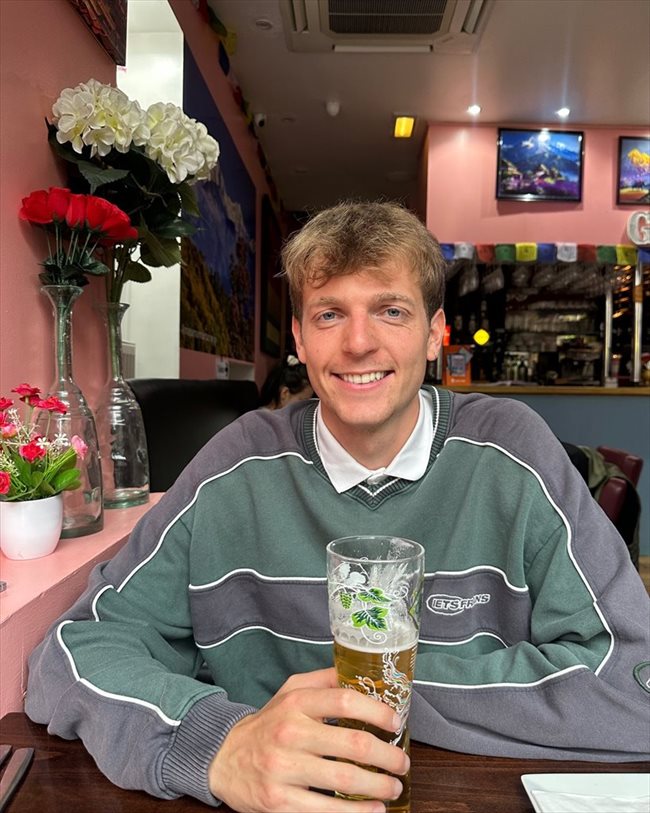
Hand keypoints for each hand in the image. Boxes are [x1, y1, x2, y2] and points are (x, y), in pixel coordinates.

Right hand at [208, 667, 408, 811]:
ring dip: (378, 786)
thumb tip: (364, 674)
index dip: (377, 712)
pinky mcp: (279, 800)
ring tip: (393, 787)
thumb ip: (325, 681)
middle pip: (352, 743)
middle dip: (386, 756)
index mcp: (296, 702)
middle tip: (402, 762)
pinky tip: (373, 811)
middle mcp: (290, 732)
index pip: (345, 700)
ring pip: (344, 779)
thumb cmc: (268, 724)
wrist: (223, 756)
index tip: (396, 722)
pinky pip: (325, 810)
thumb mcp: (291, 691)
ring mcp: (283, 767)